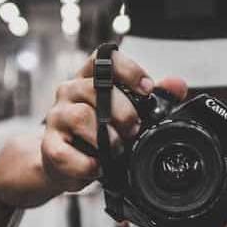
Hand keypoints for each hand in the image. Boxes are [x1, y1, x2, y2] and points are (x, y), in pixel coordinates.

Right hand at [41, 48, 186, 193]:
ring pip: (79, 117)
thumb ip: (153, 98)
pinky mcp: (49, 145)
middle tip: (134, 129)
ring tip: (116, 150)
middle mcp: (70, 92)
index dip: (127, 70)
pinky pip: (66, 153)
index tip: (146, 89)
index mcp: (90, 79)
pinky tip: (98, 167)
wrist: (64, 162)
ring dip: (106, 138)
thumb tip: (178, 85)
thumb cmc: (97, 133)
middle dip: (123, 112)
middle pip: (95, 88)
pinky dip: (87, 164)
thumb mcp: (126, 113)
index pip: (104, 59)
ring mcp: (56, 117)